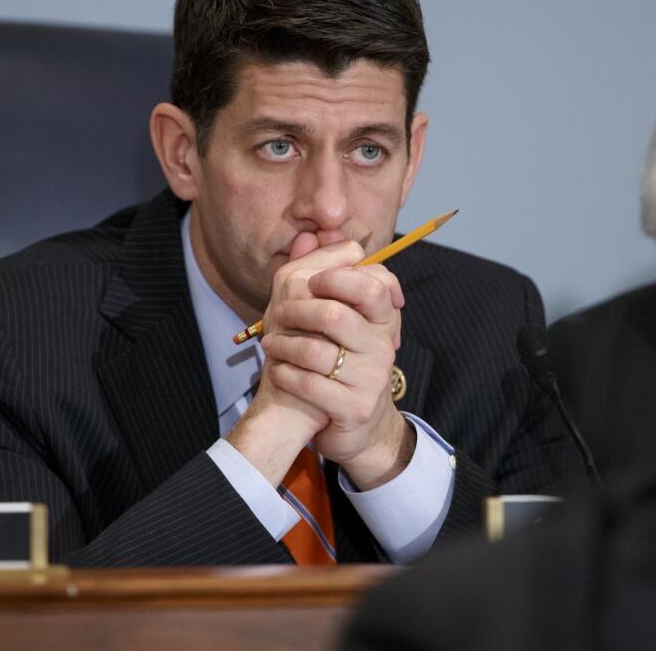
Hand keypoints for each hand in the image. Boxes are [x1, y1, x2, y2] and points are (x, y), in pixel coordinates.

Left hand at [225, 237, 362, 485]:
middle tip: (278, 315)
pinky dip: (285, 375)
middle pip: (336, 315)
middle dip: (297, 312)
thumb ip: (324, 272)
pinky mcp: (356, 408)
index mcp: (383, 318)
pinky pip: (310, 385)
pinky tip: (278, 371)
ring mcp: (372, 379)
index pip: (373, 285)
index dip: (337, 278)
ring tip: (271, 344)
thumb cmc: (338, 359)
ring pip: (317, 352)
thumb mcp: (337, 315)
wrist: (351, 423)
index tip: (311, 283)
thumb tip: (311, 233)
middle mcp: (384, 346)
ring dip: (284, 346)